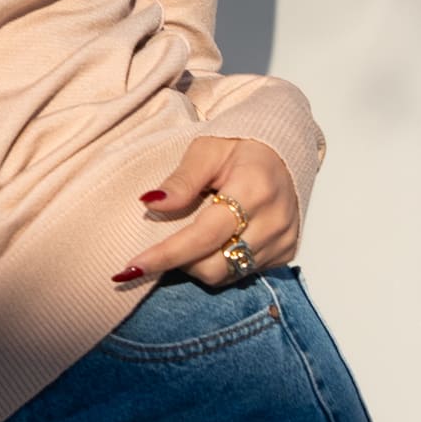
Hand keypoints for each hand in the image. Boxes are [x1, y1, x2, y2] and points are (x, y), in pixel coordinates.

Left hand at [111, 136, 297, 287]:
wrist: (283, 151)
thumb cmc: (240, 146)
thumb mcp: (205, 150)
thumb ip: (180, 181)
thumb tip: (151, 204)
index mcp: (253, 189)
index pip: (204, 235)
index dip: (167, 254)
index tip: (134, 266)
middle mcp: (274, 221)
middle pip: (214, 266)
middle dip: (181, 261)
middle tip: (165, 241)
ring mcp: (282, 240)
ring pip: (227, 275)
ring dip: (199, 263)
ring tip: (194, 235)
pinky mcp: (285, 252)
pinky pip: (242, 273)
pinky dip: (221, 262)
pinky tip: (218, 239)